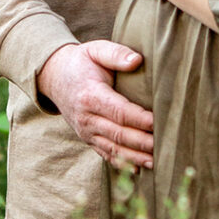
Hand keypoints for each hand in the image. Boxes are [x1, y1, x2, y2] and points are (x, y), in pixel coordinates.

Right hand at [37, 40, 153, 168]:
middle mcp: (86, 117)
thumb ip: (116, 54)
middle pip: (119, 134)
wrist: (54, 76)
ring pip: (113, 148)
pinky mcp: (87, 138)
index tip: (158, 122)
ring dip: (135, 157)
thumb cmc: (81, 62)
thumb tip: (137, 60)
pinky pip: (104, 154)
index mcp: (90, 95)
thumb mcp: (96, 49)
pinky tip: (138, 168)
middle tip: (164, 146)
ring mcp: (85, 131)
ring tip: (156, 161)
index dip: (139, 119)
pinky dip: (121, 162)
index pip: (119, 112)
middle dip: (142, 142)